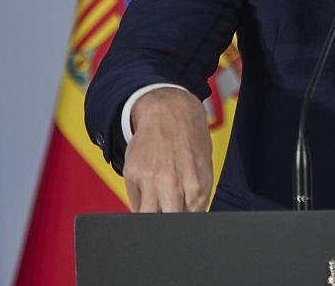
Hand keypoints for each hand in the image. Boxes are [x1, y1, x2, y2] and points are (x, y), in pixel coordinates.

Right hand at [124, 87, 213, 211]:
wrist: (170, 112)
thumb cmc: (190, 140)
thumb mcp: (202, 169)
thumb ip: (196, 196)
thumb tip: (187, 220)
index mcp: (197, 186)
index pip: (189, 222)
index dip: (184, 223)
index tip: (181, 217)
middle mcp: (174, 185)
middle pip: (167, 223)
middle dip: (169, 221)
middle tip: (169, 209)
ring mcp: (151, 180)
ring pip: (147, 217)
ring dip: (153, 214)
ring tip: (159, 200)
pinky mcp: (132, 174)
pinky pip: (135, 203)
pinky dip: (141, 202)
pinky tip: (150, 187)